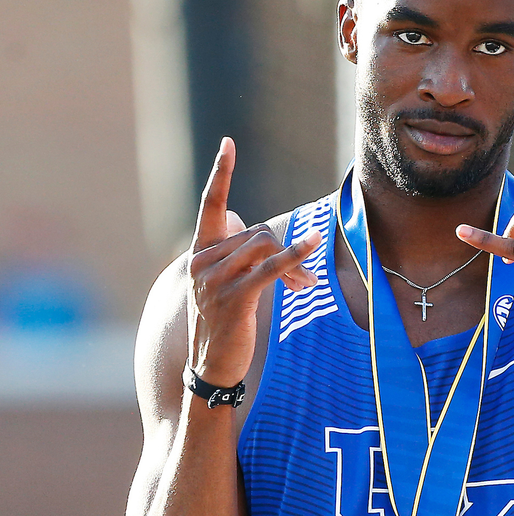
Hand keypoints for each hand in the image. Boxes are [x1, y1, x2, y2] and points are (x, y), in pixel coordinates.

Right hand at [187, 138, 320, 387]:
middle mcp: (202, 264)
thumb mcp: (221, 290)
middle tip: (304, 281)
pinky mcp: (235, 297)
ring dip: (294, 264)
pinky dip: (295, 254)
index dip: (220, 175)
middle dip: (286, 252)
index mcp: (198, 257)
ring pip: (265, 247)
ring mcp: (216, 280)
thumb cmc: (221, 331)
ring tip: (305, 286)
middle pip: (255, 234)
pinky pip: (270, 267)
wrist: (209, 371)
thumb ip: (235, 258)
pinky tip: (313, 244)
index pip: (210, 207)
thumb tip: (250, 229)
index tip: (228, 144)